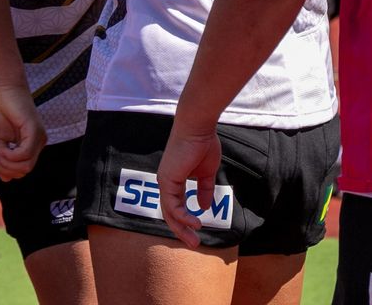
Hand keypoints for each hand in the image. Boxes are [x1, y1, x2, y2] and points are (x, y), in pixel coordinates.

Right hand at [0, 83, 46, 181]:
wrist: (4, 88)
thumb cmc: (1, 109)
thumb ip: (3, 158)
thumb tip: (6, 180)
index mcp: (31, 145)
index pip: (21, 169)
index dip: (4, 169)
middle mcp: (39, 143)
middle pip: (24, 171)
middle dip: (3, 168)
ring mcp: (39, 137)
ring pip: (25, 167)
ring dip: (5, 163)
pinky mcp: (35, 131)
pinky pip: (25, 155)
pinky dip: (9, 156)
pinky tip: (0, 148)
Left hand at [156, 121, 222, 249]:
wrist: (198, 127)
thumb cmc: (202, 144)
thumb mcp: (206, 173)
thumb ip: (204, 190)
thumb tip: (204, 208)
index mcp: (175, 180)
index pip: (176, 206)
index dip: (185, 220)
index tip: (197, 230)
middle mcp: (167, 182)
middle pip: (171, 213)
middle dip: (182, 230)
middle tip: (194, 243)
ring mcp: (165, 181)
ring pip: (169, 213)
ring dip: (182, 228)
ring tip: (195, 240)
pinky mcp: (167, 180)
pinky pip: (172, 205)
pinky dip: (183, 216)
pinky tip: (196, 222)